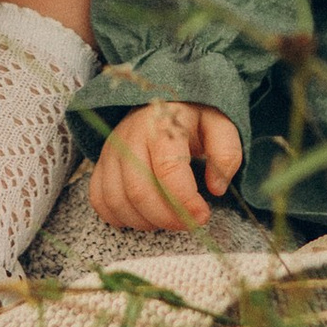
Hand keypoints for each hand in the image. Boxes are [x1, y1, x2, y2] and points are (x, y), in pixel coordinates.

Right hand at [90, 100, 241, 232]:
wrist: (161, 103)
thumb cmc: (193, 117)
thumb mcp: (220, 124)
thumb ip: (226, 153)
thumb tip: (216, 188)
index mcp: (161, 125)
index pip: (167, 169)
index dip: (184, 200)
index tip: (202, 216)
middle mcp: (129, 136)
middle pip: (139, 190)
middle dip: (166, 217)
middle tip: (189, 224)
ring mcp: (111, 151)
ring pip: (117, 200)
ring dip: (145, 221)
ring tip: (169, 220)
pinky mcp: (101, 164)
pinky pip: (99, 200)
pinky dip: (120, 217)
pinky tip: (143, 216)